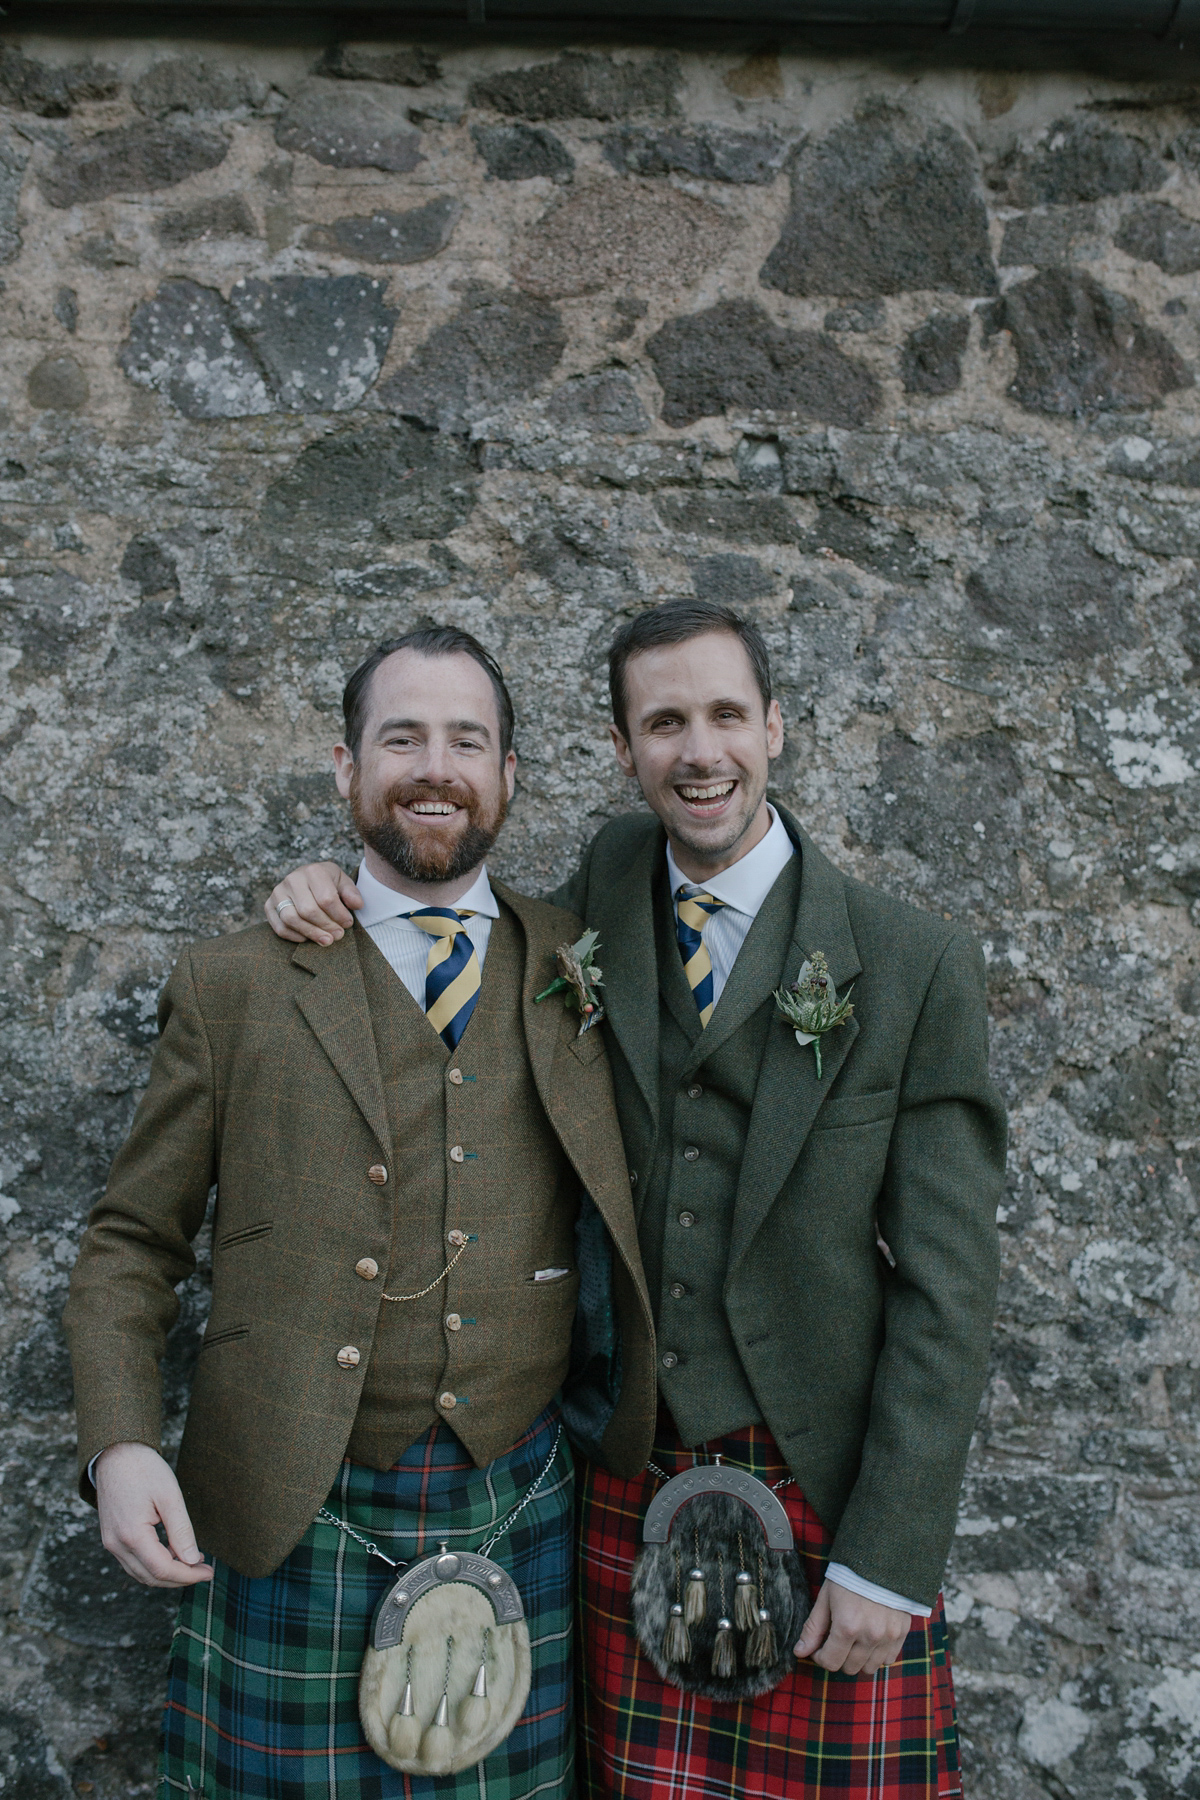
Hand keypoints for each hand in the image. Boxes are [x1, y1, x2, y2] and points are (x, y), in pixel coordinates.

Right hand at [95, 1442, 213, 1588]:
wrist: (116, 1453)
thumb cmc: (144, 1470)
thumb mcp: (170, 1496)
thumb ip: (181, 1531)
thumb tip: (193, 1560)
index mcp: (132, 1535)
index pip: (163, 1570)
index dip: (188, 1575)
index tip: (209, 1572)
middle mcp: (117, 1545)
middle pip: (151, 1577)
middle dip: (180, 1579)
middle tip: (205, 1570)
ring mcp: (111, 1543)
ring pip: (141, 1573)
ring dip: (167, 1574)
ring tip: (192, 1562)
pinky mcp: (111, 1538)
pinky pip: (133, 1562)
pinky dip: (153, 1564)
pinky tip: (172, 1553)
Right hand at [264, 862, 361, 944]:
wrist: (307, 878)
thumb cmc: (327, 882)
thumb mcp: (342, 882)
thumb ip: (351, 892)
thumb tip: (357, 905)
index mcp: (313, 871)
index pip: (326, 898)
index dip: (339, 915)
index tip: (348, 924)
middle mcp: (292, 879)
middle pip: (308, 910)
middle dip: (326, 926)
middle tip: (338, 936)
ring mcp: (278, 892)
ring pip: (291, 919)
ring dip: (311, 933)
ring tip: (326, 941)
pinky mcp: (269, 905)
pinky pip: (279, 927)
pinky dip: (294, 936)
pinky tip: (308, 939)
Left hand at [794, 1579, 909, 1675]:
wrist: (881, 1559)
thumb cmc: (849, 1576)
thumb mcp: (826, 1598)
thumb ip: (813, 1628)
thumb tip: (800, 1652)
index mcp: (847, 1627)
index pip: (830, 1662)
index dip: (820, 1657)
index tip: (819, 1647)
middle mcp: (869, 1637)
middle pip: (849, 1668)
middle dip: (838, 1657)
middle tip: (836, 1640)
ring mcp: (887, 1637)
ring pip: (869, 1668)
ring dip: (858, 1659)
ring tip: (854, 1640)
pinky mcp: (901, 1634)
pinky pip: (888, 1660)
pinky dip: (877, 1655)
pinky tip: (870, 1639)